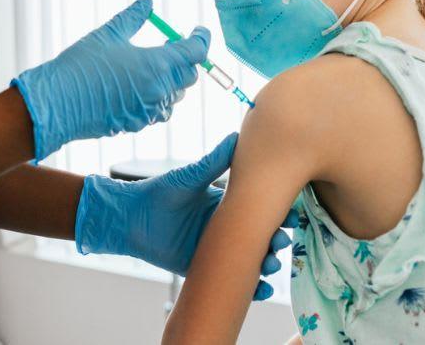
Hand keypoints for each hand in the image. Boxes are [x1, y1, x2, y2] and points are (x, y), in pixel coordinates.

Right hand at [13, 0, 208, 159]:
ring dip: (171, 80)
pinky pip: (157, 111)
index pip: (196, 52)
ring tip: (152, 65)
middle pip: (189, 75)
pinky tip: (137, 86)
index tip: (198, 31)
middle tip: (169, 43)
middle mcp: (159, 91)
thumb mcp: (108, 34)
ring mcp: (149, 111)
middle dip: (185, 59)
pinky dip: (156, 97)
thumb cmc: (80, 66)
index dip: (201, 39)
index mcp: (157, 65)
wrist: (57, 104)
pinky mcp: (137, 124)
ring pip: (175, 96)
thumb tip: (147, 2)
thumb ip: (133, 17)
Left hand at [74, 134, 294, 300]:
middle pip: (262, 238)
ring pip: (252, 262)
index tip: (293, 215)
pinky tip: (261, 290)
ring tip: (271, 265)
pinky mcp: (205, 270)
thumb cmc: (159, 192)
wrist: (130, 218)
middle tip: (281, 241)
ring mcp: (218, 251)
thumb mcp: (190, 178)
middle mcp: (226, 230)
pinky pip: (232, 282)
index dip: (281, 214)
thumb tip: (237, 135)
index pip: (262, 210)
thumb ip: (214, 161)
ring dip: (268, 265)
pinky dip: (251, 289)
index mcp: (227, 206)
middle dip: (277, 241)